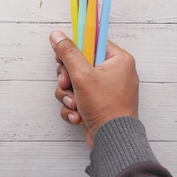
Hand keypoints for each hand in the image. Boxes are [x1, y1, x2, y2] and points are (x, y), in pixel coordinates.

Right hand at [50, 30, 138, 148]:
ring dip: (68, 95)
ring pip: (75, 83)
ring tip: (74, 105)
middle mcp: (115, 73)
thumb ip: (68, 53)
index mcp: (119, 60)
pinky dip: (74, 107)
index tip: (63, 57)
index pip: (92, 43)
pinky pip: (79, 98)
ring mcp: (106, 90)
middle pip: (80, 64)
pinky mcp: (98, 104)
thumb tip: (57, 36)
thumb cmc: (106, 107)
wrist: (113, 140)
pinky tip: (77, 115)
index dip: (75, 49)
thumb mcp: (82, 75)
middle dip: (68, 78)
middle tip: (67, 84)